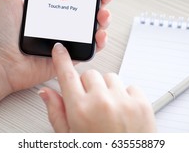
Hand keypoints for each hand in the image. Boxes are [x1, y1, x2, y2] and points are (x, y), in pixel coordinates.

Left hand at [0, 0, 119, 92]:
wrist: (0, 62)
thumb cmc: (1, 30)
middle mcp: (64, 12)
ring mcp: (70, 32)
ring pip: (96, 20)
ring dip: (105, 12)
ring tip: (102, 9)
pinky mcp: (72, 51)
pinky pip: (92, 44)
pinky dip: (100, 38)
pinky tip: (99, 32)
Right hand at [38, 43, 155, 132]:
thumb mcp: (69, 138)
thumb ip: (56, 113)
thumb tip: (46, 93)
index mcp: (80, 110)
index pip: (66, 74)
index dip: (61, 59)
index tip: (60, 49)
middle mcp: (101, 101)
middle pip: (89, 74)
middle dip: (87, 86)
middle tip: (90, 104)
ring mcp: (123, 101)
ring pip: (110, 77)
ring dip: (107, 89)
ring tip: (108, 110)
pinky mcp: (142, 103)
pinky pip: (130, 86)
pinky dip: (126, 96)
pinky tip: (123, 112)